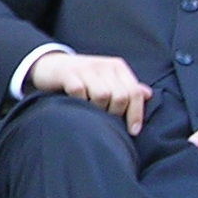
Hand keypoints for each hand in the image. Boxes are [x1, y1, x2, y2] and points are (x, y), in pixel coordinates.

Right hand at [30, 52, 151, 134]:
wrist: (50, 65)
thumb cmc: (83, 77)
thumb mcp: (107, 79)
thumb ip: (126, 87)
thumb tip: (148, 94)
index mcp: (117, 66)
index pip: (134, 93)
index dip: (136, 114)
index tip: (132, 131)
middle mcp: (103, 65)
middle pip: (120, 96)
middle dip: (114, 113)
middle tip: (105, 118)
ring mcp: (85, 68)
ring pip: (102, 95)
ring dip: (96, 109)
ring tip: (90, 110)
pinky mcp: (68, 73)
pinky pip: (80, 92)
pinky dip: (79, 102)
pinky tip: (76, 104)